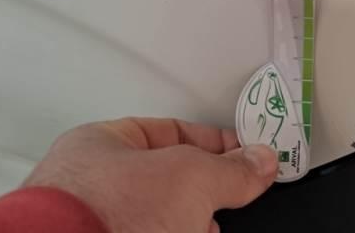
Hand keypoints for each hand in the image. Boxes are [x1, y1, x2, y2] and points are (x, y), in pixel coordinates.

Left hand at [22, 117, 277, 232]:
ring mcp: (96, 225)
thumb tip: (260, 162)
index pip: (170, 132)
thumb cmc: (102, 215)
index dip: (213, 142)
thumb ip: (230, 169)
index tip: (245, 153)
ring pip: (157, 218)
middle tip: (236, 195)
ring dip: (192, 223)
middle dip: (204, 192)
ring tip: (211, 229)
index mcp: (102, 145)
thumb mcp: (189, 177)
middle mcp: (93, 186)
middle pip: (166, 181)